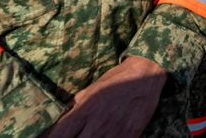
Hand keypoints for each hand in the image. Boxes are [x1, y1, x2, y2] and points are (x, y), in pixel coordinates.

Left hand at [47, 57, 165, 137]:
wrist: (146, 74)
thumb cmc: (117, 79)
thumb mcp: (92, 88)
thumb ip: (77, 106)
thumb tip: (63, 119)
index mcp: (85, 109)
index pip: (59, 134)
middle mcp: (97, 123)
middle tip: (73, 137)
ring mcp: (114, 132)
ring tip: (90, 136)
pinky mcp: (129, 136)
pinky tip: (105, 137)